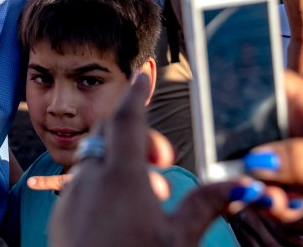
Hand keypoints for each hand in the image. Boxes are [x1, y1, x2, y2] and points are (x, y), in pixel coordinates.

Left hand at [48, 74, 251, 246]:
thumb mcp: (179, 239)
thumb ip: (207, 205)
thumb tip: (242, 184)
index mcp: (122, 176)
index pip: (129, 117)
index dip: (139, 91)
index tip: (144, 71)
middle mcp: (91, 178)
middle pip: (111, 135)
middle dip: (138, 137)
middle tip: (163, 163)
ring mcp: (71, 196)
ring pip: (95, 161)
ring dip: (121, 166)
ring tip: (149, 196)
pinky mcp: (60, 215)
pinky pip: (81, 185)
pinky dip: (103, 186)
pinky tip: (121, 215)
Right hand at [246, 72, 302, 240]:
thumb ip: (300, 158)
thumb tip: (257, 161)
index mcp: (300, 105)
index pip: (257, 84)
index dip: (232, 92)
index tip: (213, 113)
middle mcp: (289, 131)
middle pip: (242, 135)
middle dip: (239, 158)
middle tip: (247, 176)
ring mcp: (291, 164)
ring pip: (252, 173)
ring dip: (259, 190)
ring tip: (279, 200)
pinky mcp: (295, 193)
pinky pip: (268, 201)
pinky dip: (275, 209)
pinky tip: (294, 210)